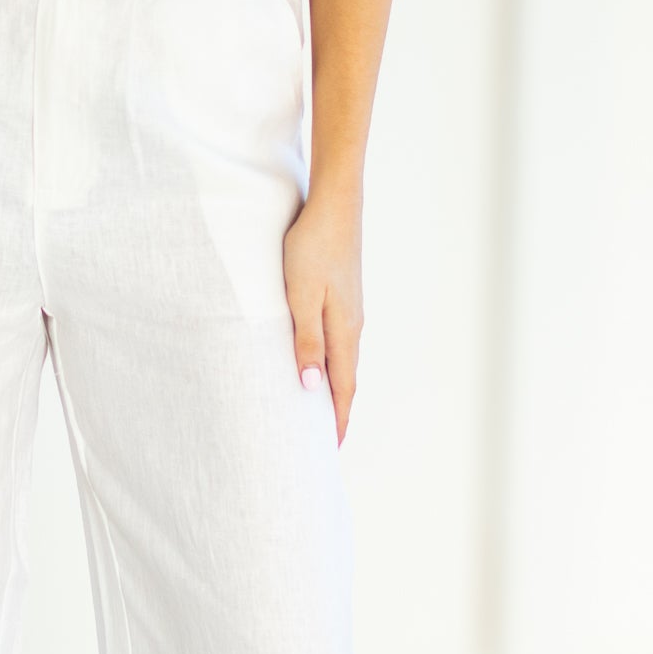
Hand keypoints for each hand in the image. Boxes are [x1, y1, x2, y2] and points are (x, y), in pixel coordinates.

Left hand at [282, 194, 364, 442]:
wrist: (334, 203)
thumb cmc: (311, 246)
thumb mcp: (300, 295)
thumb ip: (306, 341)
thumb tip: (311, 387)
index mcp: (344, 330)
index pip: (342, 388)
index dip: (335, 420)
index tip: (329, 450)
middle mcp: (352, 324)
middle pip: (346, 378)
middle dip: (337, 412)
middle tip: (326, 441)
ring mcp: (350, 308)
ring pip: (343, 359)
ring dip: (334, 387)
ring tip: (321, 409)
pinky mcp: (343, 293)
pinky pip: (339, 340)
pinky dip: (332, 362)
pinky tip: (321, 362)